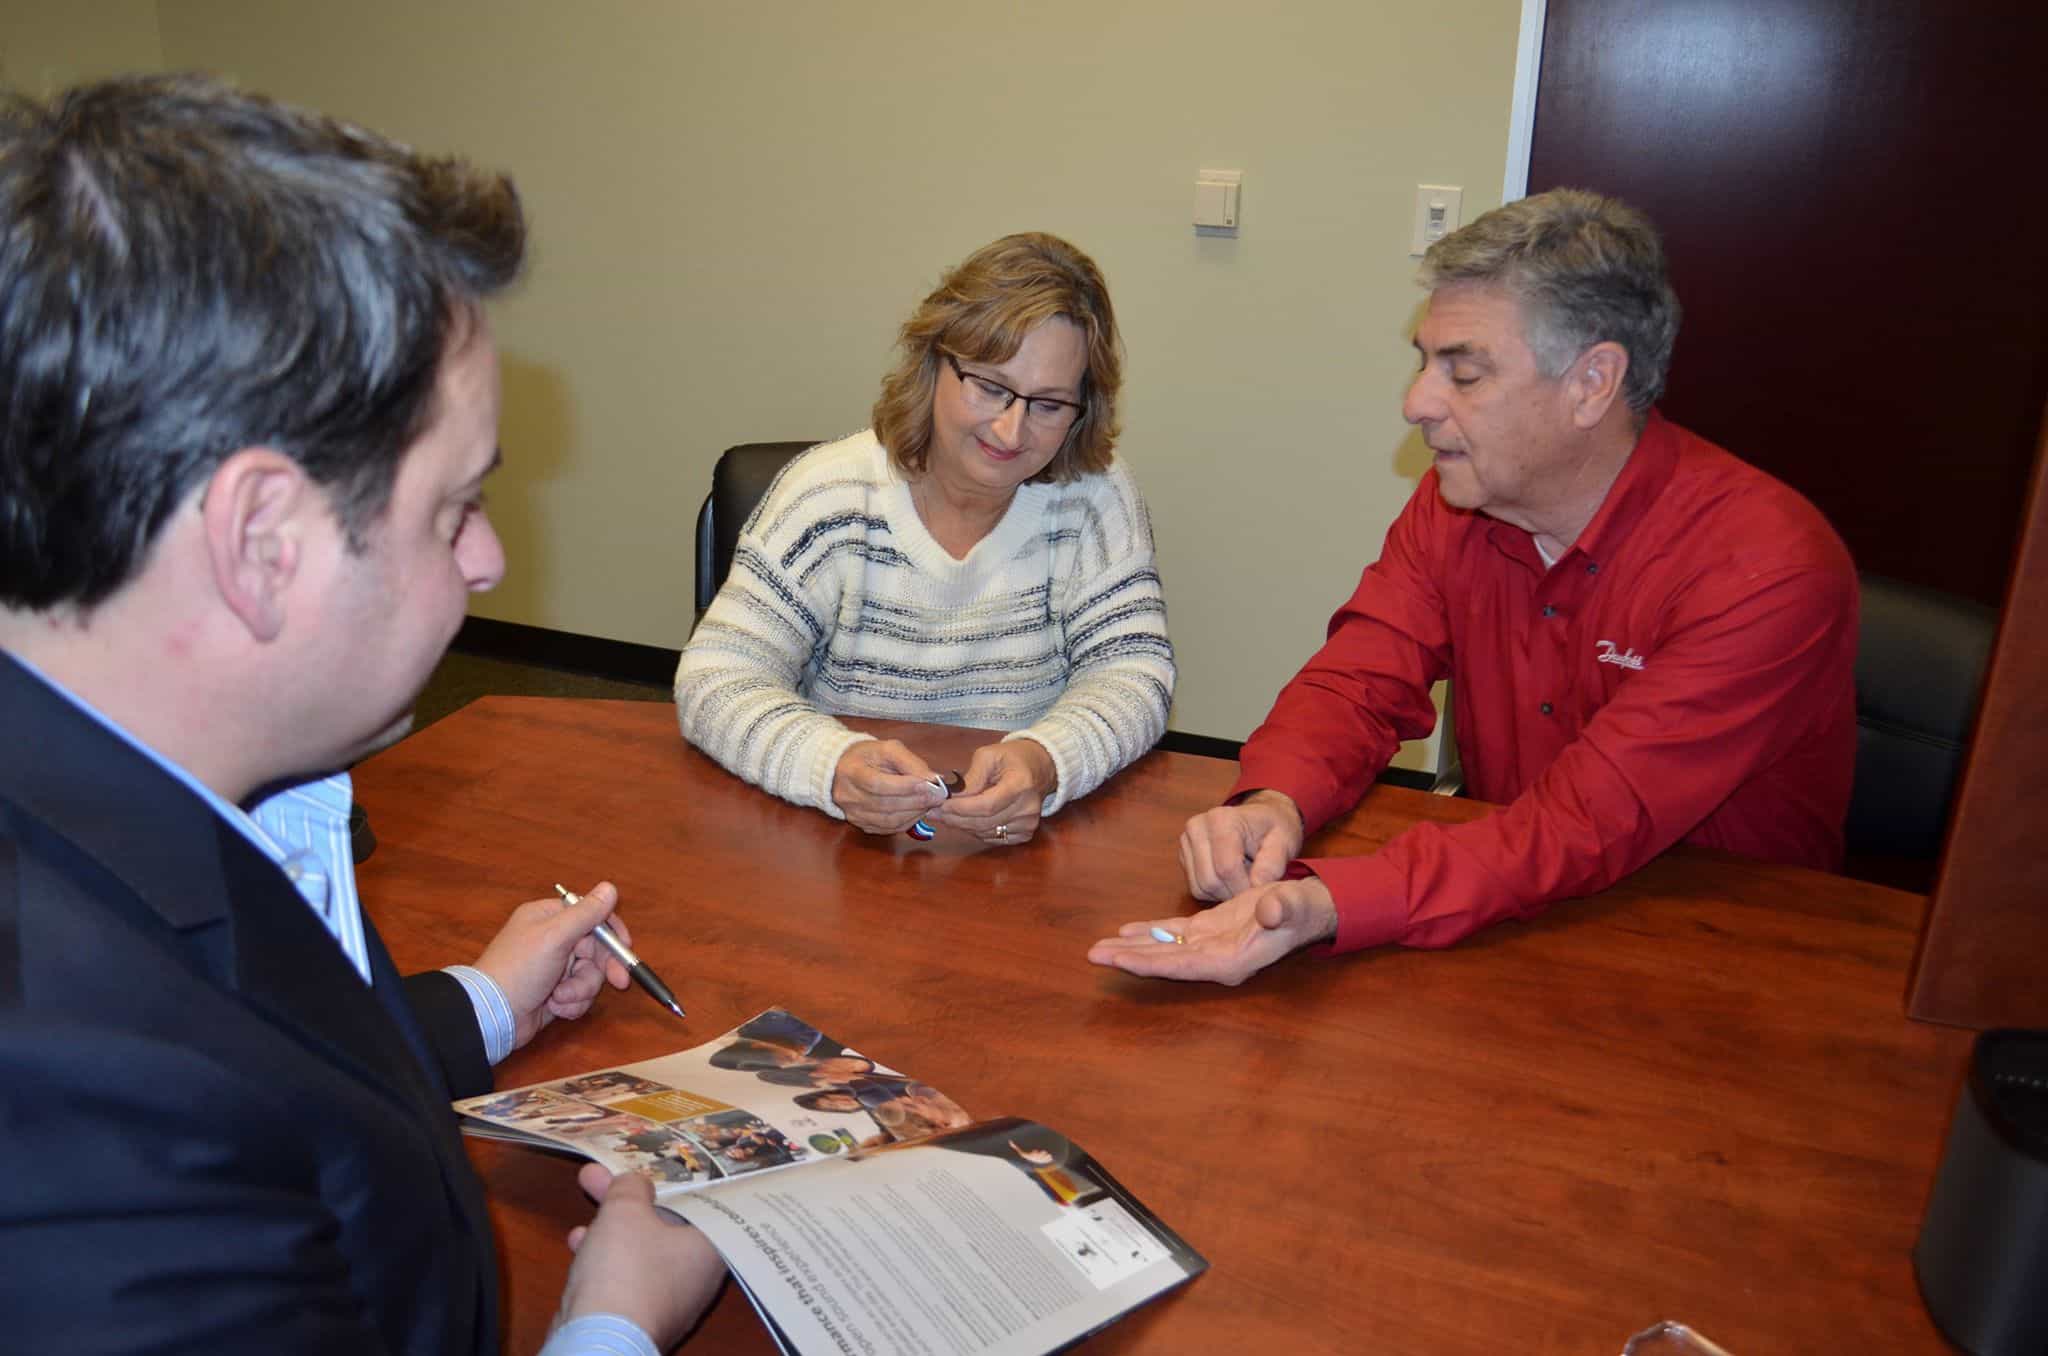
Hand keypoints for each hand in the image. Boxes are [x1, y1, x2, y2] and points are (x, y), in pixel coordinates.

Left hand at [471, 881, 632, 1050]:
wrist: (492, 1016)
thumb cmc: (520, 970)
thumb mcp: (554, 937)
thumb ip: (586, 914)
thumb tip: (610, 887)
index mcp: (549, 917)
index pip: (592, 916)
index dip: (612, 933)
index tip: (626, 948)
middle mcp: (552, 939)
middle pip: (596, 949)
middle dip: (599, 969)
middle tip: (618, 983)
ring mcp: (554, 967)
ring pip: (590, 975)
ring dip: (581, 989)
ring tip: (560, 998)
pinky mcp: (555, 992)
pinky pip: (580, 994)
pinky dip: (572, 1003)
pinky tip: (555, 1007)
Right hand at [555, 1163, 725, 1348]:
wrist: (598, 1342)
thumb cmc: (625, 1268)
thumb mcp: (626, 1211)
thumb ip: (632, 1188)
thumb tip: (636, 1183)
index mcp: (710, 1249)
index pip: (699, 1204)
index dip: (671, 1179)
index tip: (650, 1165)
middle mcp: (697, 1277)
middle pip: (663, 1224)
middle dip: (627, 1198)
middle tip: (599, 1175)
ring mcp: (668, 1301)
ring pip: (641, 1249)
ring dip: (610, 1223)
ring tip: (584, 1193)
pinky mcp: (639, 1319)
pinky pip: (626, 1277)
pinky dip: (605, 1257)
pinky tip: (577, 1242)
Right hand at [830, 739, 944, 833]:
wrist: (843, 769)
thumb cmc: (868, 756)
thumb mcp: (888, 749)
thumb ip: (910, 762)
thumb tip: (933, 778)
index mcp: (851, 772)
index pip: (878, 784)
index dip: (905, 787)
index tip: (929, 785)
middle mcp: (848, 796)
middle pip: (885, 805)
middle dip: (916, 801)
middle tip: (938, 796)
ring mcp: (853, 814)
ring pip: (888, 821)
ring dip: (914, 813)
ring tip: (930, 803)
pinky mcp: (861, 825)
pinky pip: (888, 829)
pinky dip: (907, 822)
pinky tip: (918, 812)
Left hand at [932, 739, 1054, 845]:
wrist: (1038, 768)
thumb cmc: (1011, 758)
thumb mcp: (989, 755)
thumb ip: (971, 777)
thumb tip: (952, 797)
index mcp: (1020, 784)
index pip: (986, 805)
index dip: (961, 808)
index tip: (941, 804)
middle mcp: (1028, 808)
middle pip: (984, 822)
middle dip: (955, 818)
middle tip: (935, 811)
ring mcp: (1028, 823)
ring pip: (986, 832)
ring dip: (963, 825)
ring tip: (946, 815)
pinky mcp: (1025, 833)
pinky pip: (993, 838)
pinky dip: (976, 831)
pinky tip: (966, 820)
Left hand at [1085, 875, 1337, 985]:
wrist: (1310, 907)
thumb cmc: (1303, 910)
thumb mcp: (1295, 906)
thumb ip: (1282, 908)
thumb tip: (1269, 907)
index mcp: (1231, 961)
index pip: (1181, 965)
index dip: (1148, 962)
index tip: (1119, 960)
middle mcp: (1215, 960)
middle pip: (1164, 961)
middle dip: (1128, 958)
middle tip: (1092, 956)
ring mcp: (1211, 947)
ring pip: (1164, 949)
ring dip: (1132, 947)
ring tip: (1099, 948)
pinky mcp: (1210, 931)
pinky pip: (1174, 935)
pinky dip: (1150, 932)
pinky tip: (1126, 931)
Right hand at [1178, 791, 1304, 899]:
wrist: (1262, 818)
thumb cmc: (1275, 828)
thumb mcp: (1284, 841)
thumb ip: (1273, 863)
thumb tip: (1256, 884)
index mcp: (1221, 819)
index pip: (1226, 868)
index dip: (1245, 887)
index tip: (1262, 889)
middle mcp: (1197, 826)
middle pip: (1210, 880)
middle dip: (1234, 891)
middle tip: (1253, 884)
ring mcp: (1186, 840)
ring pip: (1200, 887)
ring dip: (1225, 892)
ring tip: (1244, 878)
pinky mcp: (1184, 854)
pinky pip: (1196, 887)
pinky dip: (1215, 891)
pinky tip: (1232, 878)